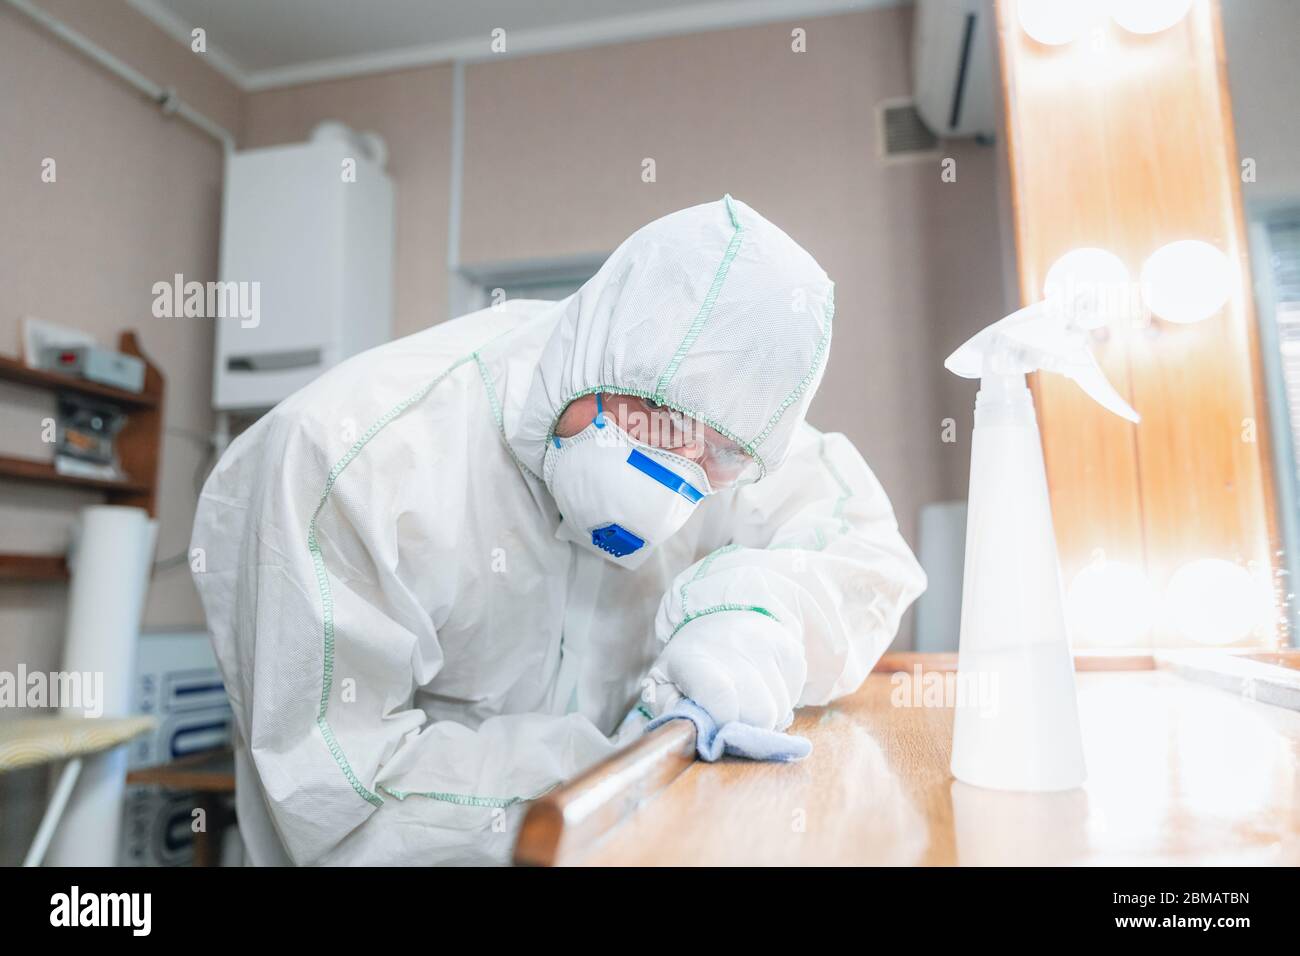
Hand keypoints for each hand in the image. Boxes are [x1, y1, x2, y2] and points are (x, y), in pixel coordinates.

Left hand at [648, 610, 805, 730]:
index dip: (724, 724)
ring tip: (746, 698)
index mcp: (698, 659)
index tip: (718, 728)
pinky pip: (794, 696)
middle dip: (748, 726)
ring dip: (765, 715)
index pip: (721, 699)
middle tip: (733, 717)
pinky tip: (761, 686)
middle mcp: (739, 649)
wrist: (718, 612)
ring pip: (780, 710)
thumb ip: (670, 711)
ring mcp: (769, 648)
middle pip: (760, 714)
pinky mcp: (791, 651)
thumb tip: (692, 732)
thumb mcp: (664, 681)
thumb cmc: (691, 657)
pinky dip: (779, 701)